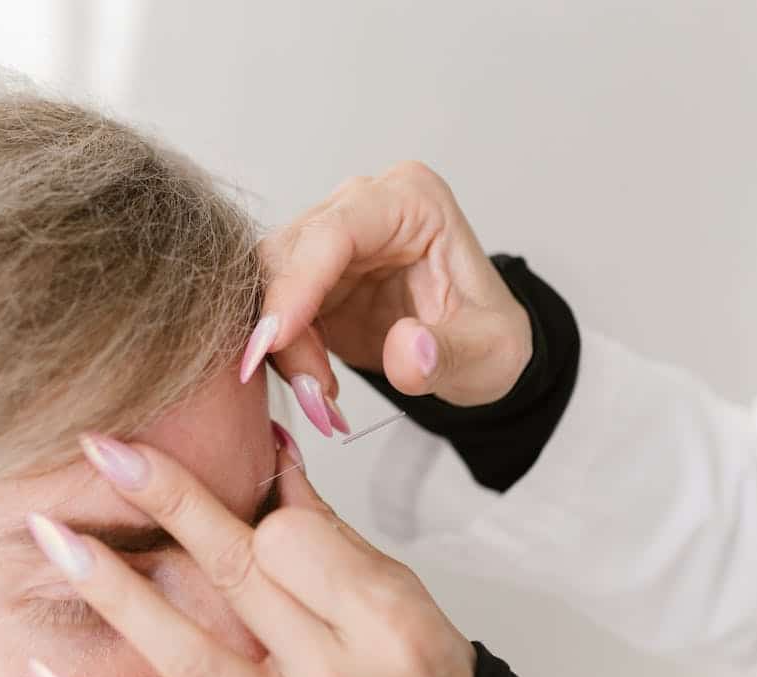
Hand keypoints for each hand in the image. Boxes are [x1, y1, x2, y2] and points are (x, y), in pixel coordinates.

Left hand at [26, 427, 474, 676]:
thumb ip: (325, 527)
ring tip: (54, 538)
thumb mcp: (396, 590)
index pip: (291, 542)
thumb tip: (268, 447)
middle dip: (164, 501)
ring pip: (189, 658)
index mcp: (389, 627)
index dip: (258, 512)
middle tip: (100, 450)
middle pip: (237, 578)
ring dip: (113, 592)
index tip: (242, 499)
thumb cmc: (417, 675)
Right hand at [241, 161, 532, 433]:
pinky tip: (316, 385)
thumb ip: (448, 354)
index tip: (276, 340)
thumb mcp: (489, 352)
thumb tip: (407, 351)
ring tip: (320, 395)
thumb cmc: (487, 337)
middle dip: (285, 327)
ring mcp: (331, 242)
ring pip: (268, 282)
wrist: (476, 352)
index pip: (336, 230)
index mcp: (412, 201)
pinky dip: (283, 353)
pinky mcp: (310, 280)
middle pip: (287, 253)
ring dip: (280, 345)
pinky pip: (273, 311)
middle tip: (311, 390)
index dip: (297, 283)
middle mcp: (362, 207)